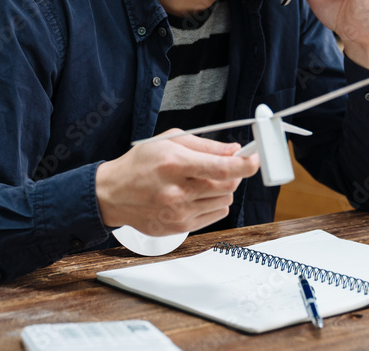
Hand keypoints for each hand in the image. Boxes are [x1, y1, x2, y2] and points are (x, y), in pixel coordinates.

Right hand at [95, 130, 258, 235]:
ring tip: (200, 182)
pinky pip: (215, 216)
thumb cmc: (140, 163)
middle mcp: (177, 191)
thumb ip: (205, 145)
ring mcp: (178, 212)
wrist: (113, 193)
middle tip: (220, 167)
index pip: (221, 168)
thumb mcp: (169, 141)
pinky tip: (195, 196)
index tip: (255, 159)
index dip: (244, 164)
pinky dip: (212, 204)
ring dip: (220, 190)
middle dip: (232, 174)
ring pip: (224, 201)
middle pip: (227, 186)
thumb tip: (234, 150)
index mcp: (174, 164)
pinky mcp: (179, 227)